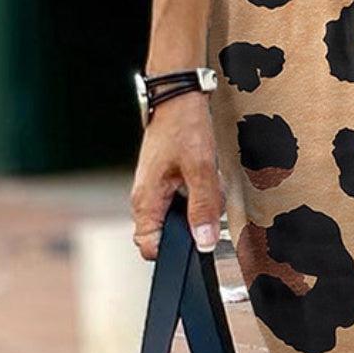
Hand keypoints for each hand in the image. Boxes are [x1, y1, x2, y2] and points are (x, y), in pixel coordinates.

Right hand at [130, 92, 223, 260]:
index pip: (149, 248)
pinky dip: (200, 196)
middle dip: (194, 228)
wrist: (179, 98)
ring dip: (200, 210)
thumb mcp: (200, 169)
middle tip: (207, 205)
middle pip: (169, 236)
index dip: (173, 253)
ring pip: (181, 219)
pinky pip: (185, 203)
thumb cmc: (184, 127)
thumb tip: (204, 242)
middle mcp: (145, 201)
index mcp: (145, 202)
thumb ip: (203, 208)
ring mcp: (154, 192)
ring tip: (208, 185)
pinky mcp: (165, 184)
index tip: (196, 243)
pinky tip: (207, 179)